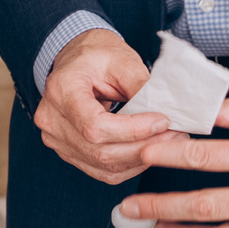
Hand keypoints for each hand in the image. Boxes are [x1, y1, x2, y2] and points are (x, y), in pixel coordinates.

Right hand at [34, 29, 166, 184]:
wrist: (76, 61)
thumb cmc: (97, 56)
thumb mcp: (121, 60)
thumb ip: (141, 85)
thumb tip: (167, 111)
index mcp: (61, 91)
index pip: (95, 126)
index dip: (132, 131)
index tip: (162, 121)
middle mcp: (52, 120)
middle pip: (100, 151)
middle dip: (143, 147)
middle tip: (176, 135)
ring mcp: (56, 140)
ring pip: (103, 166)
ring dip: (140, 159)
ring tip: (167, 143)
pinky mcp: (68, 152)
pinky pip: (101, 171)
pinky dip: (129, 165)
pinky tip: (147, 151)